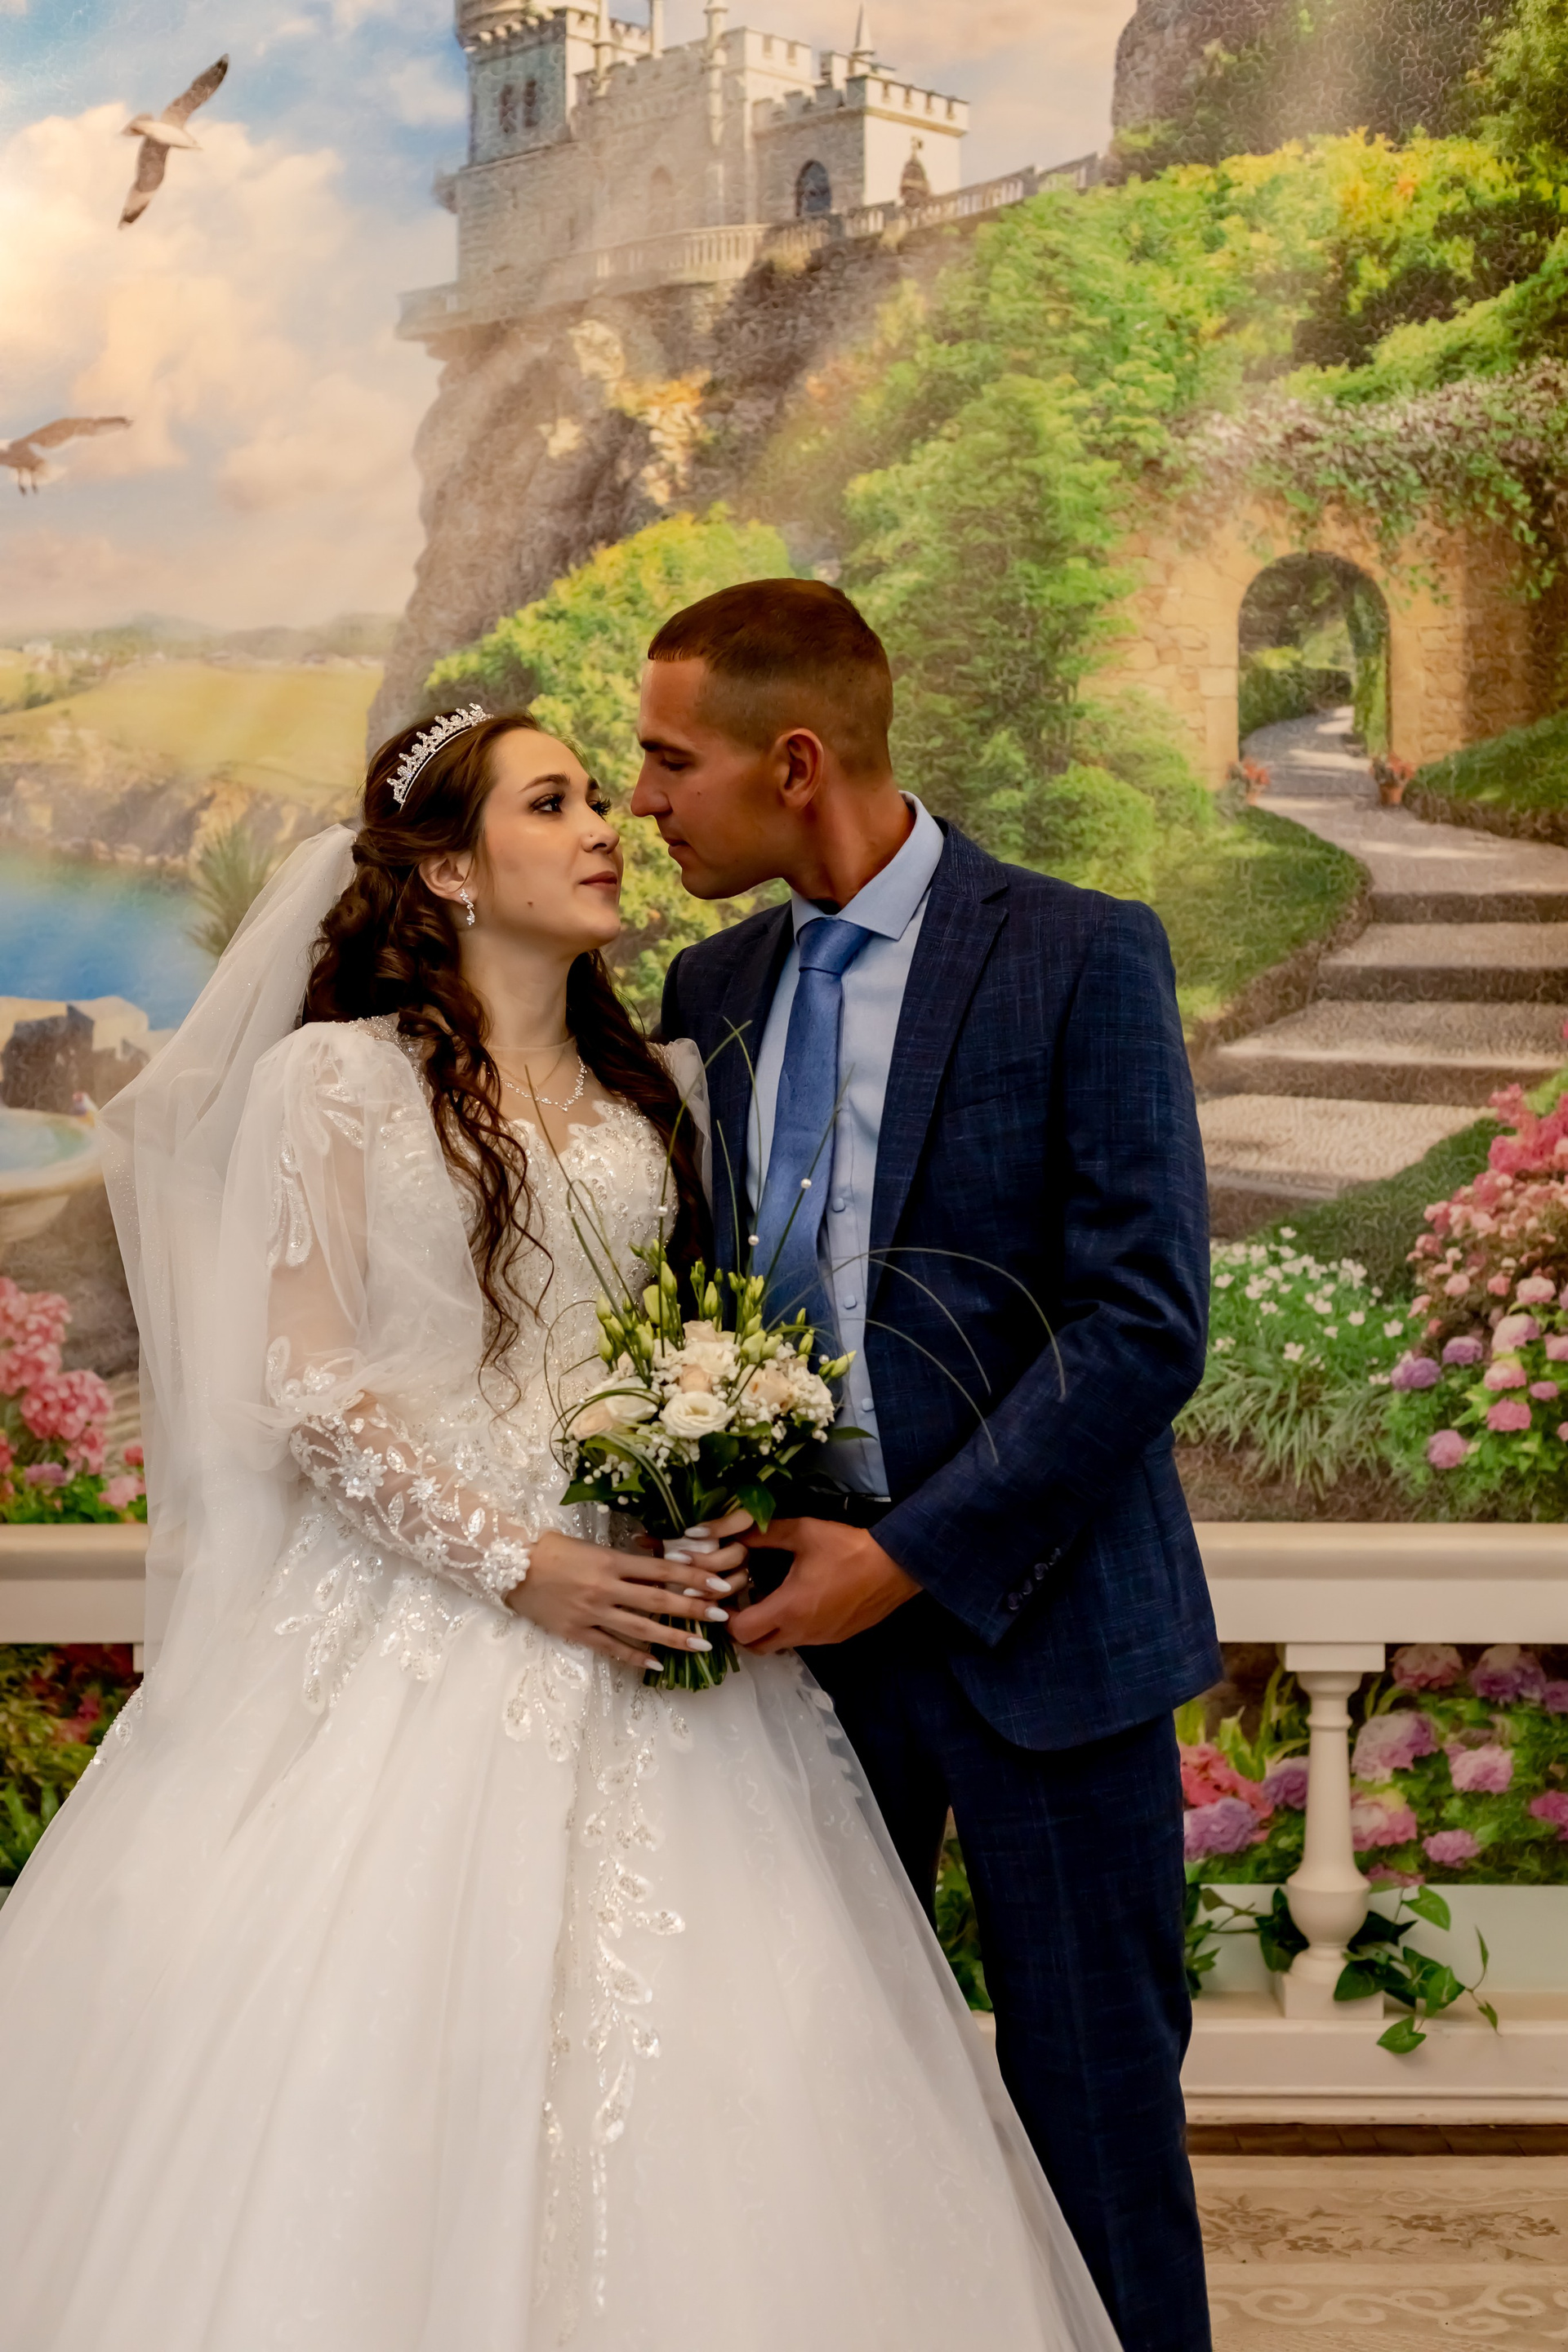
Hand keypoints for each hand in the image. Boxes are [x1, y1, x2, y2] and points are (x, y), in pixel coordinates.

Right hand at [507, 1527, 745, 1673]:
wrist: (510, 1565)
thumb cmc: (552, 1549)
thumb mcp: (592, 1545)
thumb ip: (623, 1559)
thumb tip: (660, 1566)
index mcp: (610, 1560)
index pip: (661, 1569)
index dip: (693, 1576)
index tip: (718, 1583)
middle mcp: (605, 1587)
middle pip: (657, 1600)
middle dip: (692, 1608)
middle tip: (721, 1616)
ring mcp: (591, 1612)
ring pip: (640, 1628)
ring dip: (672, 1638)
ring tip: (700, 1646)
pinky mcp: (576, 1632)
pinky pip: (611, 1647)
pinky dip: (634, 1657)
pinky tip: (656, 1664)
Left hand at [728, 1517, 919, 1654]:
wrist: (895, 1566)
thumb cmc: (847, 1548)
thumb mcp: (804, 1532)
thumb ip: (765, 1533)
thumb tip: (732, 1531)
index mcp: (788, 1608)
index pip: (741, 1631)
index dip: (726, 1618)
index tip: (728, 1597)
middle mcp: (800, 1632)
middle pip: (756, 1647)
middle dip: (742, 1629)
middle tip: (742, 1603)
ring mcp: (819, 1639)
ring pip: (779, 1646)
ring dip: (767, 1629)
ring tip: (769, 1600)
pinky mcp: (835, 1638)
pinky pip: (802, 1641)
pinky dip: (790, 1629)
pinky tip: (799, 1603)